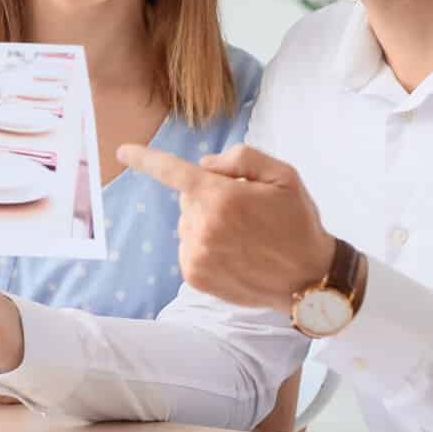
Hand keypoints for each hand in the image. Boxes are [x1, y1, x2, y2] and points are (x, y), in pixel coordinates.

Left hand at [116, 142, 335, 312]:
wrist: (309, 279)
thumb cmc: (297, 222)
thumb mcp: (283, 175)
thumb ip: (240, 158)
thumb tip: (202, 164)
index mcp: (221, 196)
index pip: (172, 172)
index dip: (145, 159)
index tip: (123, 152)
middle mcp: (202, 226)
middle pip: (188, 198)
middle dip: (209, 197)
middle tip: (246, 210)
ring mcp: (196, 253)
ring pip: (188, 223)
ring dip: (207, 223)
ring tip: (245, 236)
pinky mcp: (194, 275)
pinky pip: (189, 247)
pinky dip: (205, 245)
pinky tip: (235, 253)